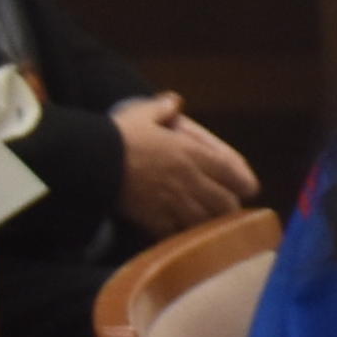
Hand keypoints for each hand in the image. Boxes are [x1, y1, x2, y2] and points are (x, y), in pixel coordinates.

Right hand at [114, 95, 257, 234]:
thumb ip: (162, 109)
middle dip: (228, 208)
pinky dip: (179, 235)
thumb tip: (175, 100)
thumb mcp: (141, 114)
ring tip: (206, 224)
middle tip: (224, 209)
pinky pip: (175, 234)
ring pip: (205, 222)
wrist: (88, 160)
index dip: (244, 183)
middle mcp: (189, 180)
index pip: (233, 173)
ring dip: (207, 224)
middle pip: (225, 204)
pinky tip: (177, 233)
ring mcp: (173, 202)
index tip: (248, 189)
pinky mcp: (153, 219)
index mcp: (192, 154)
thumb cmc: (117, 135)